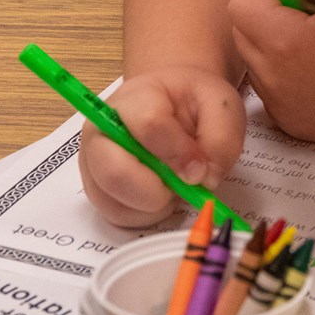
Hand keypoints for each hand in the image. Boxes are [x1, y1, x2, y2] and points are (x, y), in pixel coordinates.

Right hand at [77, 66, 246, 226]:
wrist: (174, 104)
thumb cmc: (194, 103)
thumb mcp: (221, 107)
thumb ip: (221, 138)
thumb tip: (204, 179)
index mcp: (133, 99)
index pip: (149, 126)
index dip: (179, 154)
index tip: (201, 169)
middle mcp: (101, 131)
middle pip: (115, 173)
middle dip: (158, 191)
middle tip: (184, 184)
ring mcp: (93, 163)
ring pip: (116, 202)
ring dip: (155, 204)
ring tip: (174, 182)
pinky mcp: (98, 190)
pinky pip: (119, 215)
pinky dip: (148, 214)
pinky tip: (163, 194)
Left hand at [228, 0, 314, 144]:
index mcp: (285, 43)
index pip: (240, 4)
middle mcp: (275, 81)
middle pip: (242, 36)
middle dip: (268, 19)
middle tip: (311, 16)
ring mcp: (285, 109)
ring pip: (257, 66)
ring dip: (276, 50)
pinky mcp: (297, 127)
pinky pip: (274, 94)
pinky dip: (289, 79)